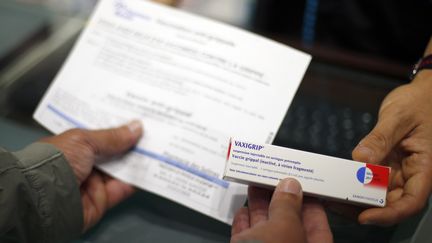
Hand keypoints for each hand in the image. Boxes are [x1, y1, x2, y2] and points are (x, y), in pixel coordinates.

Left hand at [40, 121, 142, 230]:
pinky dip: (137, 180)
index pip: (99, 134)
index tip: (135, 118)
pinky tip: (150, 168)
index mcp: (73, 145)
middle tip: (151, 131)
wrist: (46, 197)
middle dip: (130, 143)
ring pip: (120, 169)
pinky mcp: (102, 199)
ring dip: (136, 160)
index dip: (116, 127)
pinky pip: (123, 188)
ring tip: (156, 146)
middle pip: (112, 152)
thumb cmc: (57, 161)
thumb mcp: (84, 140)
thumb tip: (136, 128)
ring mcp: (93, 181)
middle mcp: (83, 162)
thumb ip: (113, 136)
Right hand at [231, 178, 332, 242]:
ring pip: (265, 227)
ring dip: (259, 204)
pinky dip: (244, 221)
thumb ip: (287, 206)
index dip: (308, 198)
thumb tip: (289, 186)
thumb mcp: (283, 229)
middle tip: (273, 176)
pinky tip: (242, 208)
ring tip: (254, 183)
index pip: (317, 221)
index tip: (299, 180)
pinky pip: (246, 235)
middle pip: (288, 221)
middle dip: (279, 196)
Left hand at [352, 75, 431, 224]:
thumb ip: (380, 139)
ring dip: (358, 198)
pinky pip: (372, 179)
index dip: (389, 214)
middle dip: (366, 208)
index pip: (412, 201)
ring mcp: (400, 170)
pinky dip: (357, 183)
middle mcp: (413, 173)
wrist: (424, 93)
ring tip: (333, 197)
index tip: (365, 216)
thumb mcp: (399, 117)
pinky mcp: (388, 164)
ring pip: (380, 194)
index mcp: (425, 166)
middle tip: (337, 205)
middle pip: (393, 202)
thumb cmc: (420, 102)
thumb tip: (361, 160)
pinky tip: (339, 183)